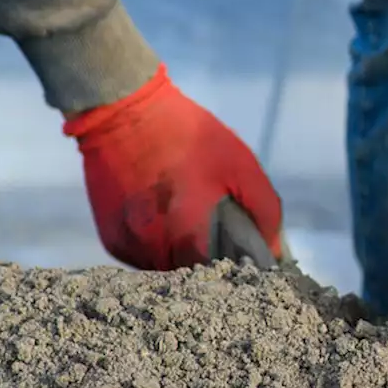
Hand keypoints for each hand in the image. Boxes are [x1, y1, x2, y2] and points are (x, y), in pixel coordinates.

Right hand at [64, 64, 281, 269]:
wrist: (123, 111)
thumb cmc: (190, 135)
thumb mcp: (241, 166)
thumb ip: (264, 211)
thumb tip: (274, 250)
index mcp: (190, 233)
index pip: (224, 275)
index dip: (240, 266)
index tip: (249, 255)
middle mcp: (155, 248)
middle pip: (195, 276)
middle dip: (212, 262)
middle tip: (221, 234)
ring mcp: (130, 247)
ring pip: (168, 270)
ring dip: (185, 257)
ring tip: (192, 223)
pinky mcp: (113, 241)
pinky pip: (145, 259)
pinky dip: (161, 248)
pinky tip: (168, 219)